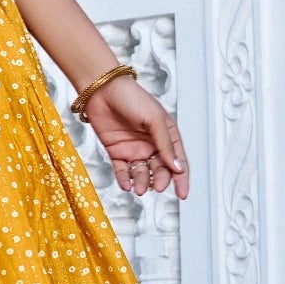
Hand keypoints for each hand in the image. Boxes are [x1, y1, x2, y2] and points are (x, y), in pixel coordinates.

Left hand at [84, 73, 188, 199]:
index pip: (178, 161)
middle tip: (156, 187)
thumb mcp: (154, 120)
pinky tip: (126, 185)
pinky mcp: (116, 151)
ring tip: (139, 189)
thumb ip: (165, 145)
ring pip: (141, 173)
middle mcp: (151, 145)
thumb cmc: (132, 98)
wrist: (101, 89)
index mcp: (166, 135)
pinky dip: (124, 179)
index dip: (182, 178)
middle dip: (160, 180)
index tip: (183, 195)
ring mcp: (133, 149)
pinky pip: (122, 170)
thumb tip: (177, 168)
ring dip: (142, 182)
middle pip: (160, 169)